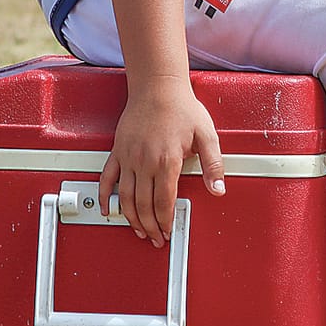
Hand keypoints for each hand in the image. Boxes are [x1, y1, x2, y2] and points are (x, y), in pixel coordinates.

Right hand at [97, 75, 225, 247]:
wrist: (158, 87)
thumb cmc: (181, 108)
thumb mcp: (206, 135)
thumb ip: (213, 165)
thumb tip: (219, 188)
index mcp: (167, 161)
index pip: (164, 201)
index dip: (166, 220)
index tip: (168, 230)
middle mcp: (144, 162)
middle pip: (144, 204)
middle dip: (150, 226)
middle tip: (155, 238)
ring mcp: (128, 158)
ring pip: (125, 197)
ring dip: (131, 218)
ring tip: (139, 230)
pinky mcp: (118, 151)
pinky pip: (107, 178)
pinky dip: (106, 197)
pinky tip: (108, 210)